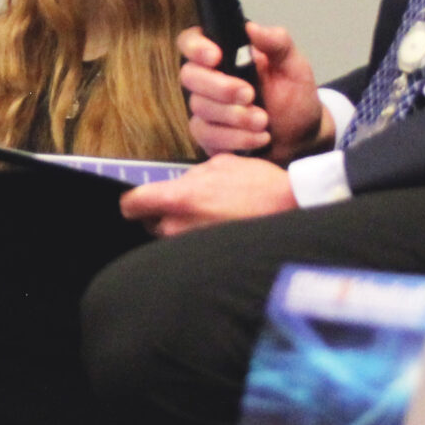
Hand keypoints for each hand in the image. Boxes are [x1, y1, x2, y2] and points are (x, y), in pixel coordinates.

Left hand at [119, 153, 297, 236]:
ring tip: (209, 219)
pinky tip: (219, 231)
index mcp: (178, 199)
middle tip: (186, 208)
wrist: (294, 210)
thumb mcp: (221, 164)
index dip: (132, 203)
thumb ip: (191, 177)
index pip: (131, 206)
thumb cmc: (261, 186)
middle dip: (162, 216)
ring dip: (183, 230)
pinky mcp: (209, 261)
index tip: (138, 202)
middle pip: (150, 225)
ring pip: (173, 239)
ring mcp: (193, 247)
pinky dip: (200, 242)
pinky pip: (193, 250)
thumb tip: (180, 185)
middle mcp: (179, 227)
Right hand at [178, 22, 328, 162]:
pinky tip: (259, 137)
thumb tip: (252, 27)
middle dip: (220, 87)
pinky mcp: (208, 135)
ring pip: (200, 108)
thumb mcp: (293, 65)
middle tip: (250, 94)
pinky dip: (236, 138)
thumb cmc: (294, 96)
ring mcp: (205, 107)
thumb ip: (277, 42)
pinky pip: (209, 135)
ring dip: (234, 116)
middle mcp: (209, 78)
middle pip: (190, 76)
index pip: (191, 41)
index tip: (216, 57)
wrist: (301, 135)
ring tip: (264, 120)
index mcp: (225, 53)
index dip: (196, 47)